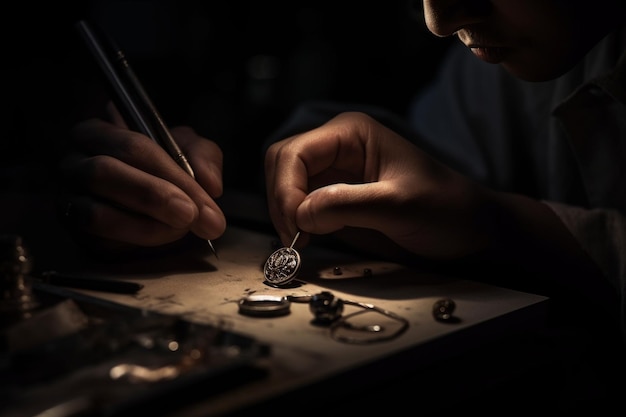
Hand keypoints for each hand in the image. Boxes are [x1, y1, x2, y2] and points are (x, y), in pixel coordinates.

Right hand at [58, 104, 225, 255]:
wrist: (152, 199)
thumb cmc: (164, 166)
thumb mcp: (188, 150)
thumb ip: (203, 157)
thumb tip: (210, 184)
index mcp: (99, 132)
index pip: (133, 147)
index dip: (171, 175)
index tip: (204, 202)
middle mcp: (74, 162)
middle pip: (105, 174)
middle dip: (154, 197)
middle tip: (190, 216)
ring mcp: (68, 198)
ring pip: (97, 213)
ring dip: (144, 226)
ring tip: (179, 230)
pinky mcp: (75, 231)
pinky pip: (98, 241)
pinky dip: (132, 242)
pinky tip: (159, 239)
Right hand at [264, 111, 493, 258]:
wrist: (468, 230)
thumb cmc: (445, 209)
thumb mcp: (400, 206)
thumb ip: (349, 204)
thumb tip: (300, 213)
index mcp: (351, 133)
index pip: (294, 153)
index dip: (285, 189)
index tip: (296, 227)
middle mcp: (337, 147)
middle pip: (281, 164)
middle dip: (280, 200)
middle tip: (294, 238)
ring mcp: (335, 171)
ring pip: (285, 185)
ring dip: (284, 213)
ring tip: (302, 242)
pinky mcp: (336, 196)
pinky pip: (299, 204)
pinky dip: (294, 222)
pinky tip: (307, 240)